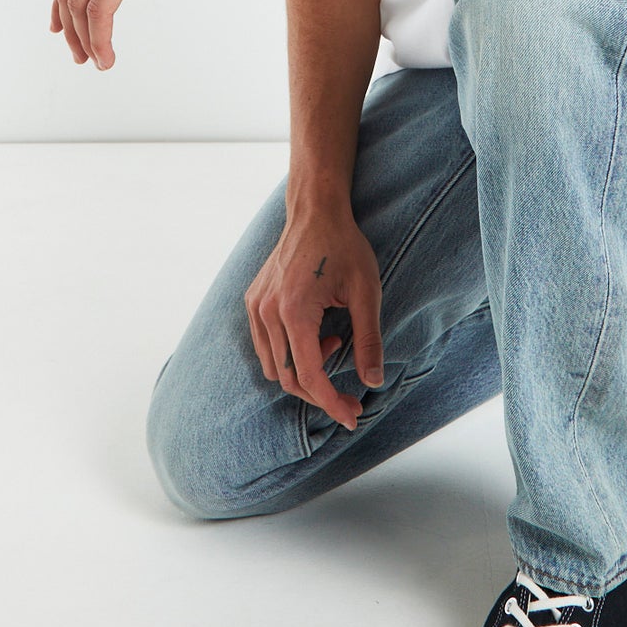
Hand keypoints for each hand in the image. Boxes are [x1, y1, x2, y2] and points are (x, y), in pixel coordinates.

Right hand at [244, 215, 384, 431]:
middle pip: (288, 378)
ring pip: (273, 366)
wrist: (315, 210)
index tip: (353, 416)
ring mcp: (255, 306)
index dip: (332, 402)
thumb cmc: (344, 246)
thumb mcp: (367, 292)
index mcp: (294, 311)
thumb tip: (374, 381)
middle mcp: (267, 312)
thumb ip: (369, 339)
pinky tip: (317, 333)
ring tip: (334, 343)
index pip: (309, 375)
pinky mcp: (253, 301)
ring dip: (305, 370)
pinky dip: (290, 353)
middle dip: (321, 394)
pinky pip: (266, 346)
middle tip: (351, 398)